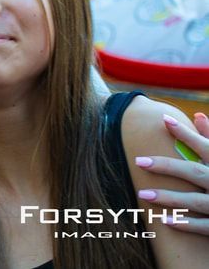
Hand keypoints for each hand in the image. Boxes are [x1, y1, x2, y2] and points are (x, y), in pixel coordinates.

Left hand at [136, 112, 208, 234]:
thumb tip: (198, 114)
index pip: (206, 147)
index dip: (186, 134)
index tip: (164, 120)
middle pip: (195, 172)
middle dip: (167, 166)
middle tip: (138, 161)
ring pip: (196, 201)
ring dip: (170, 198)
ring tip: (142, 194)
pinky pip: (205, 226)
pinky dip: (187, 223)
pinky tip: (165, 220)